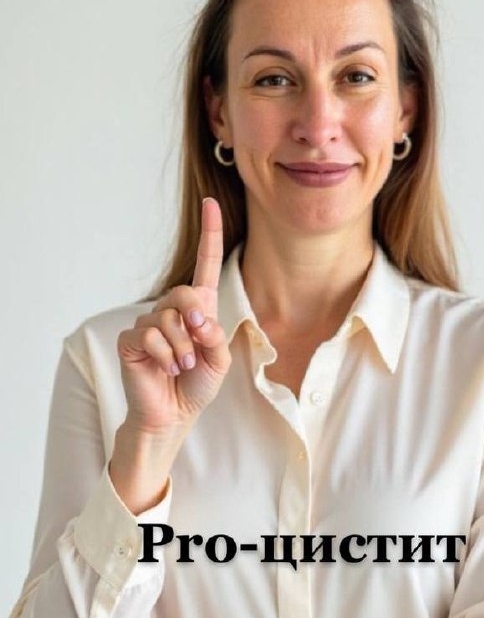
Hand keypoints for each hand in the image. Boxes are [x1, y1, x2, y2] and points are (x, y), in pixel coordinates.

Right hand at [117, 197, 231, 433]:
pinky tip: (165, 369)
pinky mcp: (130, 339)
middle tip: (199, 342)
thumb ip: (215, 335)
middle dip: (195, 319)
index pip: (205, 264)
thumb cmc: (196, 384)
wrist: (173, 414)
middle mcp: (171, 310)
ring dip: (182, 348)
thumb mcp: (218, 360)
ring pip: (167, 318)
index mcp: (198, 308)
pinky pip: (148, 335)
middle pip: (184, 292)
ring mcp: (147, 322)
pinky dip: (165, 356)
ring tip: (182, 366)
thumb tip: (198, 318)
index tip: (210, 203)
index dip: (210, 234)